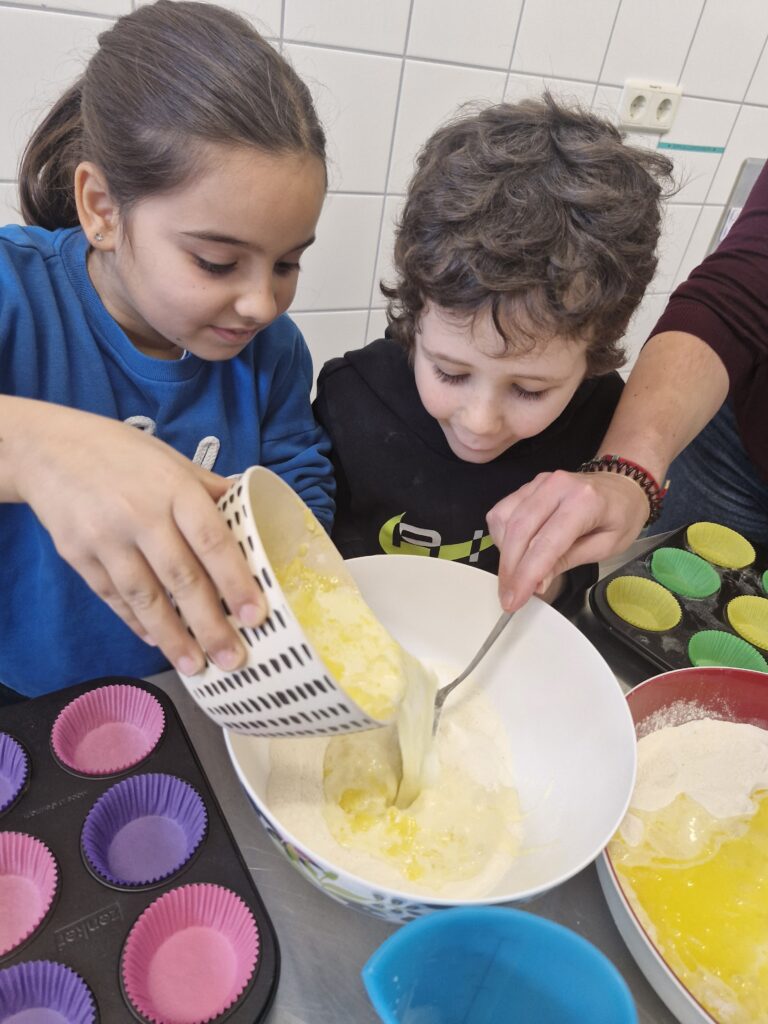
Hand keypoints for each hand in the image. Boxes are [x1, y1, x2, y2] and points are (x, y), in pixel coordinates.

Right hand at [9, 400, 265, 674]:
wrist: (49, 449)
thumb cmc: (122, 454)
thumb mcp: (172, 460)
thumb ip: (209, 491)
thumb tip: (249, 517)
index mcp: (174, 489)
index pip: (212, 541)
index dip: (235, 581)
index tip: (254, 616)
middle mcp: (140, 515)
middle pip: (181, 579)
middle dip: (210, 625)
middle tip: (233, 659)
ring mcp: (106, 538)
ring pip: (145, 597)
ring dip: (173, 637)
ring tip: (196, 666)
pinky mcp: (77, 555)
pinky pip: (112, 596)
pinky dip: (136, 621)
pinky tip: (156, 640)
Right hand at [487, 469, 649, 611]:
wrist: (622, 484)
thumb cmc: (621, 517)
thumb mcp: (605, 547)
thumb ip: (568, 561)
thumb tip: (536, 584)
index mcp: (583, 502)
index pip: (545, 542)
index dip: (526, 575)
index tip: (514, 601)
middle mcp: (556, 486)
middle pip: (518, 531)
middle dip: (509, 570)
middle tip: (508, 597)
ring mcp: (538, 483)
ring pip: (504, 520)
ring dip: (504, 554)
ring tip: (516, 574)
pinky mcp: (528, 486)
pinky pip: (503, 512)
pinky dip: (502, 537)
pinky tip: (515, 551)